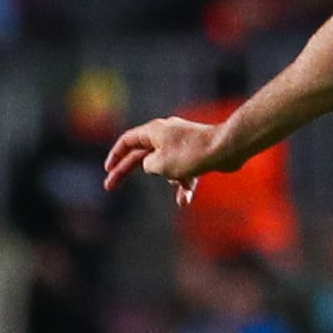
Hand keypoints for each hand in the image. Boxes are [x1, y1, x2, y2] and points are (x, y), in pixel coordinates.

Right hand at [102, 115, 227, 203]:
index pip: (127, 141)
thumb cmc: (191, 154)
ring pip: (164, 166)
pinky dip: (183, 185)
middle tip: (110, 186)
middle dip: (126, 172)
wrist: (225, 148)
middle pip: (140, 155)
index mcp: (153, 131)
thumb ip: (148, 165)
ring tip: (181, 189)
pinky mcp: (195, 154)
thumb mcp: (160, 164)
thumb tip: (152, 166)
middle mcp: (165, 134)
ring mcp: (181, 144)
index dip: (115, 156)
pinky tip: (184, 200)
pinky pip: (183, 171)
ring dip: (169, 180)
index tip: (107, 170)